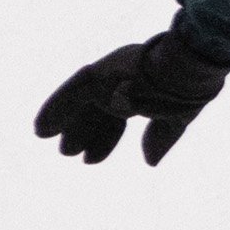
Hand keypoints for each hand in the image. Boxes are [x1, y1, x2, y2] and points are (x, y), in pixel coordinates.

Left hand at [34, 34, 229, 166]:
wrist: (188, 67)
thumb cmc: (188, 91)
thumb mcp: (174, 120)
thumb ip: (159, 139)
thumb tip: (150, 162)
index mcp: (141, 93)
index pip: (116, 120)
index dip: (104, 141)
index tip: (91, 160)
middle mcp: (121, 83)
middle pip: (96, 112)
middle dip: (83, 132)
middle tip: (68, 153)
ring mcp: (109, 78)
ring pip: (80, 102)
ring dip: (64, 121)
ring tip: (45, 137)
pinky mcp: (98, 74)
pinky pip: (70, 93)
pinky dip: (54, 109)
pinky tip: (41, 128)